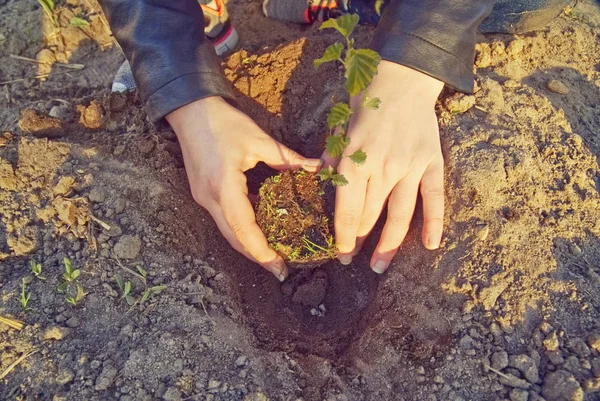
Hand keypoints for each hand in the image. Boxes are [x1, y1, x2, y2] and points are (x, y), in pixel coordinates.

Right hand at [167, 97, 321, 280]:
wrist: (190, 110)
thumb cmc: (224, 122)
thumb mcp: (260, 140)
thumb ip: (289, 159)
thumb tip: (317, 169)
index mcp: (224, 186)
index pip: (244, 229)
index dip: (262, 251)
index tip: (279, 267)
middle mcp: (209, 198)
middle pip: (233, 238)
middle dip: (256, 256)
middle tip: (280, 269)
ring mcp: (202, 197)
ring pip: (227, 231)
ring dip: (248, 244)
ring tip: (273, 254)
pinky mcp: (202, 193)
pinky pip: (223, 217)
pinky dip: (241, 227)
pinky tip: (260, 227)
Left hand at [324, 61, 444, 272]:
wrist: (402, 80)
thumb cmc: (365, 104)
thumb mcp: (339, 130)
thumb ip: (331, 161)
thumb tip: (321, 187)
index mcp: (355, 161)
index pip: (348, 210)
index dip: (344, 236)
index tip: (340, 254)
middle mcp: (382, 168)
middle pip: (371, 216)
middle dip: (361, 241)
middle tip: (354, 261)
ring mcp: (410, 167)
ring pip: (400, 215)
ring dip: (389, 244)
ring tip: (380, 266)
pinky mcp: (432, 162)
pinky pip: (434, 198)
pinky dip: (434, 222)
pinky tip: (430, 244)